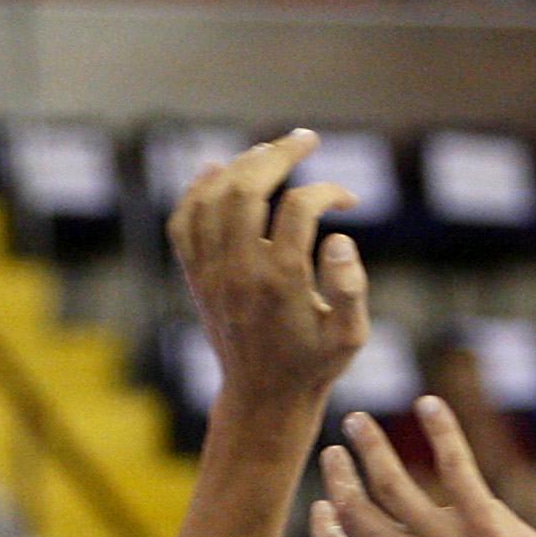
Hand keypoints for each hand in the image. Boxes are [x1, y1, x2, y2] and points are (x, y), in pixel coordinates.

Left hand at [167, 129, 370, 408]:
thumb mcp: (351, 337)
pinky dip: (197, 189)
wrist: (262, 398)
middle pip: (248, 189)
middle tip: (306, 138)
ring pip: (214, 197)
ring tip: (271, 152)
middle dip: (279, 154)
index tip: (348, 200)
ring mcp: (212, 273)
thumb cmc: (314, 365)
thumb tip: (337, 238)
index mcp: (282, 283)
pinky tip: (218, 169)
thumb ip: (351, 288)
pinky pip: (184, 221)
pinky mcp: (196, 278)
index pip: (300, 209)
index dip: (328, 192)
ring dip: (243, 164)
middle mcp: (240, 272)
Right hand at [311, 398, 535, 536]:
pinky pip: (454, 463)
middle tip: (336, 451)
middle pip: (353, 509)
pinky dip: (440, 429)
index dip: (323, 524)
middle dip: (338, 474)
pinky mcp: (483, 519)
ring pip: (389, 480)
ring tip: (359, 422)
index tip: (324, 504)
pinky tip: (428, 404)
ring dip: (368, 444)